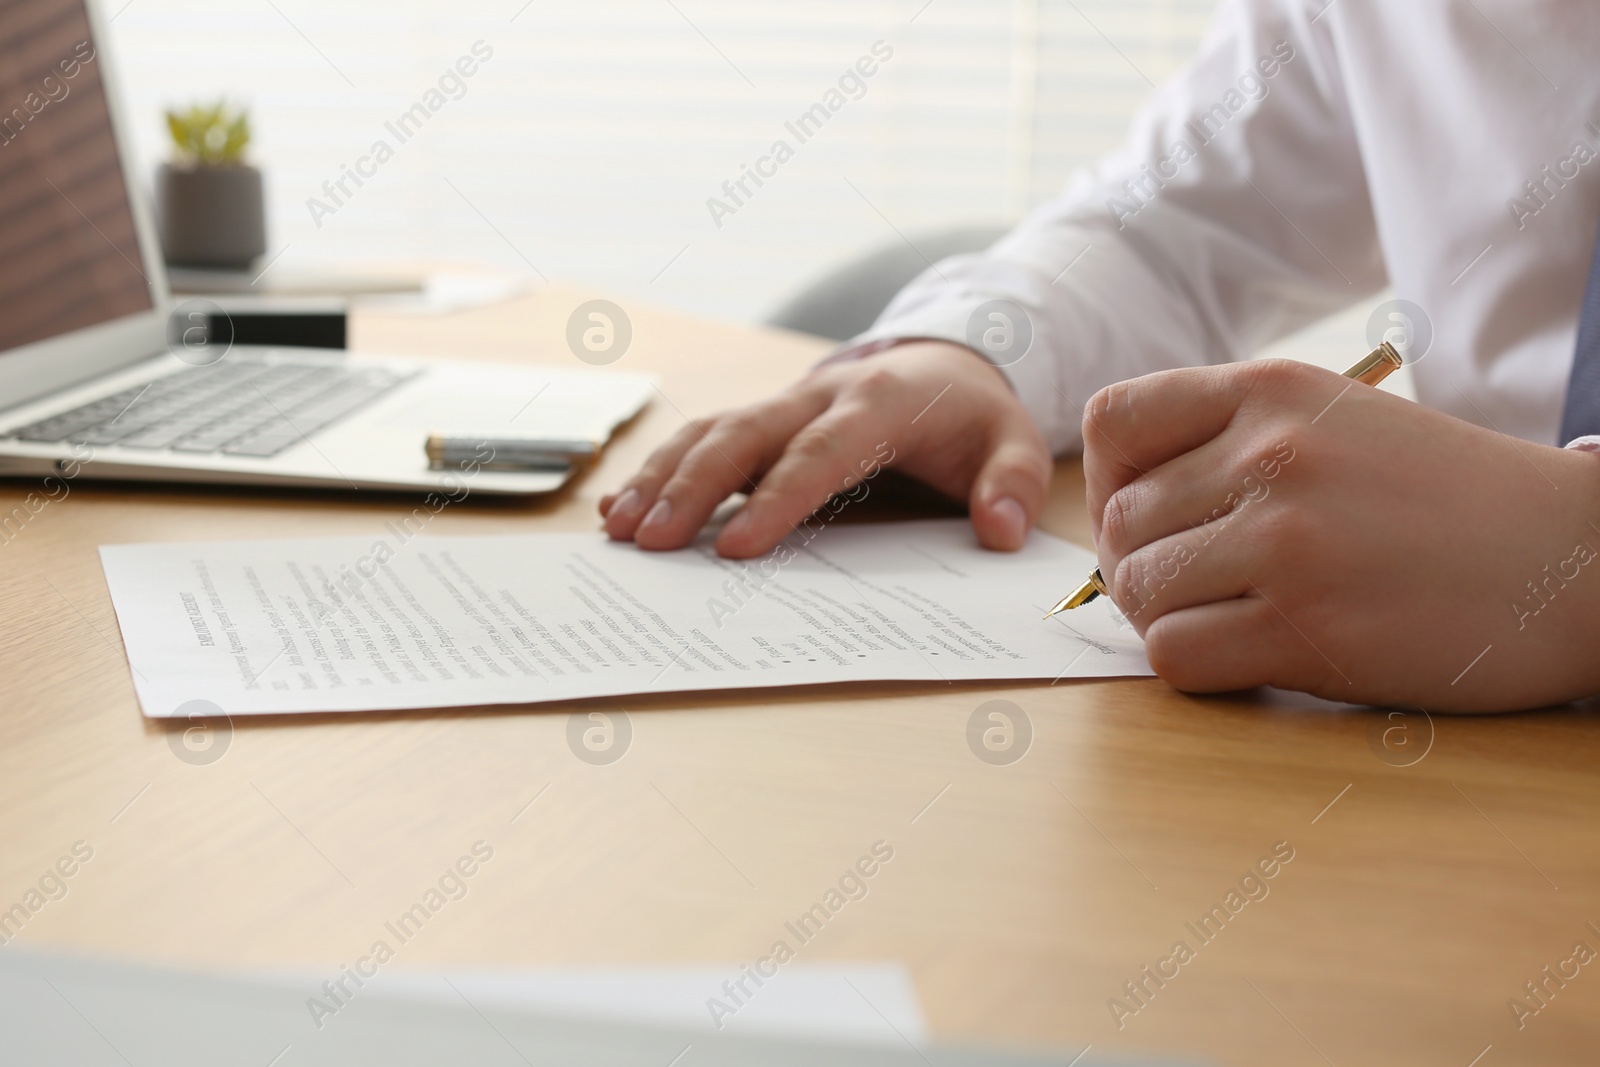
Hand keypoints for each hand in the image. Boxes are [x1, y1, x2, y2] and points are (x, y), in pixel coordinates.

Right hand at [600, 341, 1052, 557]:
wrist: (943, 363)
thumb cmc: (971, 417)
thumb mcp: (1013, 442)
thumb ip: (1011, 483)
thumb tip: (1000, 531)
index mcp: (878, 402)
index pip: (820, 453)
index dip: (777, 499)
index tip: (738, 548)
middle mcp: (816, 395)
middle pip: (742, 437)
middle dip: (692, 488)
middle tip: (651, 542)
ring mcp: (780, 404)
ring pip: (708, 432)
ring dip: (660, 478)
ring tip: (620, 531)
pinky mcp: (759, 419)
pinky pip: (699, 438)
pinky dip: (657, 471)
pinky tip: (620, 508)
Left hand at [1083, 358, 1599, 711]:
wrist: (1575, 559)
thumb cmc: (1446, 498)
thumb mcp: (1338, 422)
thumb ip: (1232, 439)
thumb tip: (1117, 503)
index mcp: (1271, 390)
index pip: (1113, 421)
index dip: (1108, 481)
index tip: (1153, 516)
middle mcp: (1269, 456)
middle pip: (1119, 522)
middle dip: (1139, 563)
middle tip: (1196, 586)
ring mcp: (1285, 542)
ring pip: (1136, 589)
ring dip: (1164, 617)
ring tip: (1225, 618)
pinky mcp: (1304, 629)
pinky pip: (1172, 654)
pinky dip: (1191, 664)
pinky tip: (1245, 654)